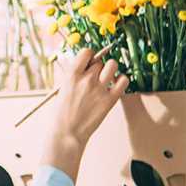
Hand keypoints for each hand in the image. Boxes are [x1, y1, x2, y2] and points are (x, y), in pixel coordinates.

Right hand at [39, 48, 128, 182]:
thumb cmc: (62, 112)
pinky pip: (123, 80)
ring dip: (110, 70)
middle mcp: (86, 79)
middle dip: (98, 67)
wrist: (67, 133)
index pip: (86, 52)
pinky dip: (121, 80)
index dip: (89, 55)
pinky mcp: (110, 99)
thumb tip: (85, 63)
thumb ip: (74, 75)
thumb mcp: (62, 88)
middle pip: (99, 61)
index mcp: (72, 75)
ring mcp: (99, 89)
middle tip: (95, 78)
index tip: (89, 62)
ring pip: (112, 65)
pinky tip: (115, 85)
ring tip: (107, 78)